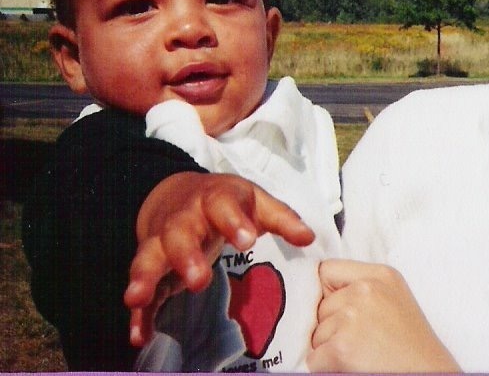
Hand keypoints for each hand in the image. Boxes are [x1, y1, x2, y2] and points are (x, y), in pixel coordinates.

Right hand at [123, 172, 314, 346]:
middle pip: (179, 234)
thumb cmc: (225, 203)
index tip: (248, 240)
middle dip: (186, 256)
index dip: (234, 222)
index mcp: (214, 200)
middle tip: (198, 280)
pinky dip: (139, 313)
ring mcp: (161, 243)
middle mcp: (183, 220)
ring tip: (138, 298)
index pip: (223, 206)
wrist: (176, 193)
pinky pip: (142, 290)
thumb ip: (281, 219)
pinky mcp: (151, 267)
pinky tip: (140, 335)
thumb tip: (309, 238)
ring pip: (149, 258)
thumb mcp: (255, 201)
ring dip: (144, 278)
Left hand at [308, 259, 459, 372]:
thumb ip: (361, 289)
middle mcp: (365, 290)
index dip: (326, 293)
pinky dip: (327, 366)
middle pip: (320, 305)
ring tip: (362, 353)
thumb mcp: (394, 299)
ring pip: (315, 333)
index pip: (327, 270)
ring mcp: (352, 317)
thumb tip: (319, 293)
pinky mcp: (341, 346)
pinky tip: (353, 365)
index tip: (338, 310)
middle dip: (330, 324)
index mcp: (380, 275)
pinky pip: (314, 357)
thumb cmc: (412, 347)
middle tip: (361, 340)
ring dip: (329, 347)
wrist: (427, 374)